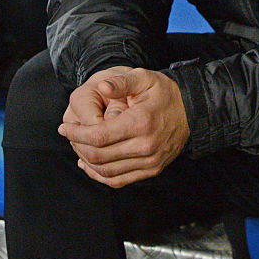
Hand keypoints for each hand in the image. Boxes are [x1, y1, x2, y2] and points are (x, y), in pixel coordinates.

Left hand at [59, 68, 189, 187]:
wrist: (193, 111)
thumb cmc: (165, 93)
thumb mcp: (145, 78)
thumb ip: (121, 82)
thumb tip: (101, 87)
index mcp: (141, 123)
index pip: (99, 136)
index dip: (77, 134)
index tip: (65, 128)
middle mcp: (146, 147)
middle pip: (99, 156)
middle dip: (78, 146)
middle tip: (69, 136)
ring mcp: (150, 162)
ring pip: (107, 172)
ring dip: (87, 162)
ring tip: (77, 147)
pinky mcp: (152, 170)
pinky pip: (119, 180)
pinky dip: (100, 176)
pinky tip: (89, 164)